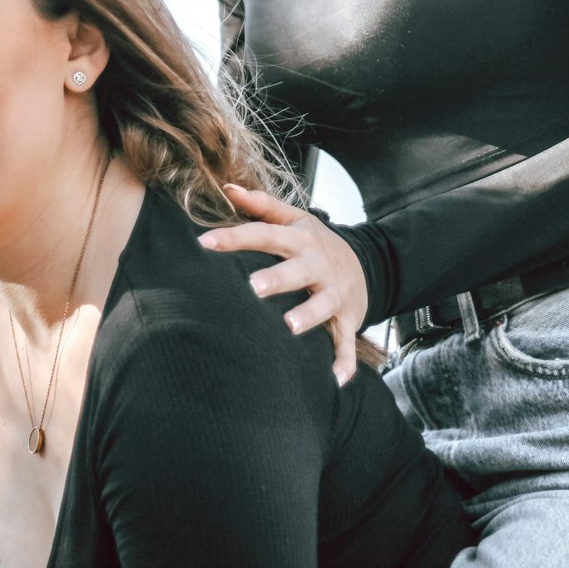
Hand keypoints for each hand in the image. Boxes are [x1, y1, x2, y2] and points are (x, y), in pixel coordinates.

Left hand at [199, 185, 367, 386]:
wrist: (365, 265)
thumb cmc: (314, 243)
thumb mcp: (293, 218)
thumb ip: (260, 205)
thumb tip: (228, 187)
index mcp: (300, 240)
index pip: (264, 235)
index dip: (235, 237)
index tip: (204, 242)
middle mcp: (318, 265)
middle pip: (297, 270)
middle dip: (277, 278)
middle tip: (253, 287)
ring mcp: (334, 293)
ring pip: (323, 305)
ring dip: (309, 315)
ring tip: (289, 326)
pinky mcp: (347, 320)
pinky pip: (346, 342)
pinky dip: (344, 361)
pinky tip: (334, 380)